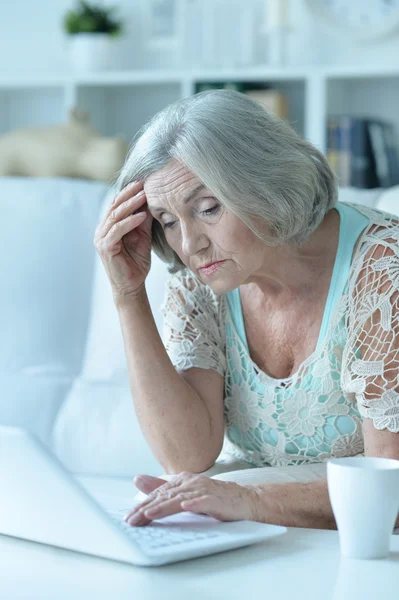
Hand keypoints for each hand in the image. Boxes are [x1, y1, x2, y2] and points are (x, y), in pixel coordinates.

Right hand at [94, 181, 152, 301]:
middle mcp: (101, 230)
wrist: (132, 285)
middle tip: (143, 184)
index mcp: (109, 226)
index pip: (117, 204)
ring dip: (130, 205)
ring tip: (144, 196)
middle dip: (129, 194)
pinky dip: (129, 222)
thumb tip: (150, 200)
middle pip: (114, 206)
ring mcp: (101, 238)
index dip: (128, 192)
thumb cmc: (137, 262)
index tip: (143, 183)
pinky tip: (141, 216)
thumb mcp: (143, 236)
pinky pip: (117, 230)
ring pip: (115, 216)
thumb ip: (143, 220)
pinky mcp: (105, 247)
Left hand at [124, 472, 260, 525]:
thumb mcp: (184, 493)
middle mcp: (191, 482)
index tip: (128, 518)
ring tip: (150, 515)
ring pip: (180, 498)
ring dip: (164, 507)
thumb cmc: (214, 498)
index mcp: (182, 480)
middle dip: (147, 509)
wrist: (245, 500)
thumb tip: (136, 479)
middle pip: (165, 496)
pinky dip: (195, 503)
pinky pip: (205, 501)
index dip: (142, 505)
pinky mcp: (217, 499)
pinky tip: (186, 506)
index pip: (158, 494)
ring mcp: (204, 490)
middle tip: (132, 521)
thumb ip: (161, 487)